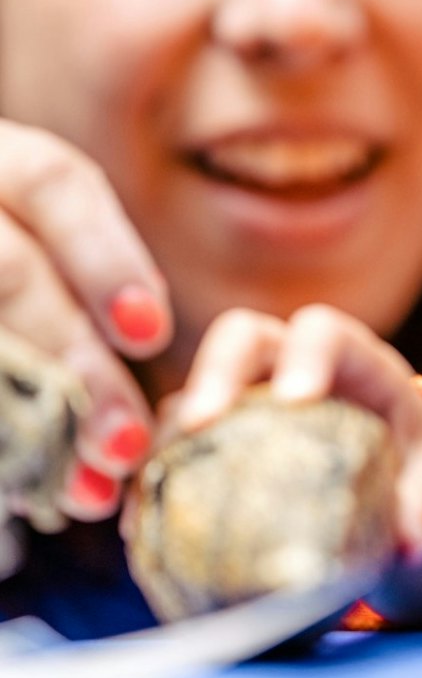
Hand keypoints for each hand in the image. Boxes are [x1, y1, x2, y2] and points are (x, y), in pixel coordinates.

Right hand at [0, 122, 169, 522]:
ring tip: (78, 489)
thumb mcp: (31, 237)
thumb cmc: (13, 268)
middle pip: (9, 271)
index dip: (109, 256)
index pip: (56, 180)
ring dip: (22, 421)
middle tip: (127, 445)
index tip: (152, 334)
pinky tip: (14, 497)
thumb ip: (75, 269)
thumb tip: (142, 337)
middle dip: (74, 362)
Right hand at [171, 304, 421, 563]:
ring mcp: (247, 401)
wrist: (403, 494)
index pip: (325, 331)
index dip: (307, 353)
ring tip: (151, 488)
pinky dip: (153, 479)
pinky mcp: (215, 444)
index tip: (296, 399)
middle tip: (201, 425)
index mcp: (356, 361)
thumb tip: (410, 542)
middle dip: (217, 371)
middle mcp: (292, 366)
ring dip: (169, 432)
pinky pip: (171, 450)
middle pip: (242, 337)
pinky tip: (138, 522)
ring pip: (194, 391)